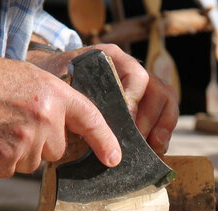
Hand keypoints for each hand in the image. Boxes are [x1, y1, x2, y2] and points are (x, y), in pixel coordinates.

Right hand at [0, 53, 121, 177]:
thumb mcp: (32, 79)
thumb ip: (54, 104)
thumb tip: (65, 134)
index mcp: (55, 96)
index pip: (91, 120)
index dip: (106, 141)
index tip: (114, 159)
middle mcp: (44, 118)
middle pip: (55, 152)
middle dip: (39, 144)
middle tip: (16, 124)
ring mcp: (23, 139)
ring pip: (31, 163)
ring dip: (15, 154)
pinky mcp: (1, 156)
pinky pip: (7, 170)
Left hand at [27, 43, 178, 153]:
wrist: (52, 76)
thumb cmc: (54, 80)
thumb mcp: (60, 85)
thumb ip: (75, 99)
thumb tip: (86, 129)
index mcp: (111, 57)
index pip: (136, 75)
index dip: (134, 100)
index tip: (127, 121)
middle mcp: (130, 67)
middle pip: (157, 88)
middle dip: (150, 118)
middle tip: (138, 140)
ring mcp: (140, 83)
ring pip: (166, 99)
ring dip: (164, 124)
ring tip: (154, 146)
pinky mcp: (144, 99)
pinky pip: (164, 111)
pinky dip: (164, 129)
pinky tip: (156, 146)